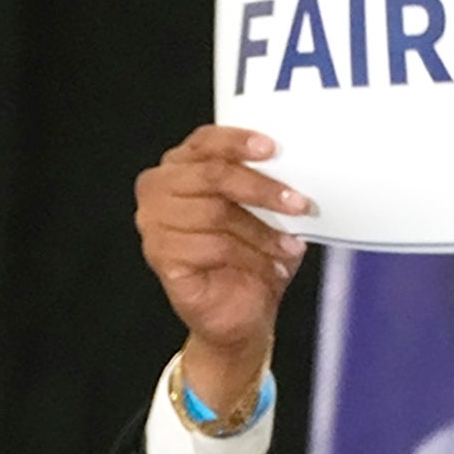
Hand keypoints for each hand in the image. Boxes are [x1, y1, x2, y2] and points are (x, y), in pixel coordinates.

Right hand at [132, 127, 310, 408]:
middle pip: (213, 174)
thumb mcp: (261, 209)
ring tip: (288, 246)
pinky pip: (211, 247)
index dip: (239, 141)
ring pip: (216, 212)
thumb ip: (264, 178)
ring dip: (262, 231)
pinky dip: (250, 257)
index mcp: (180, 166)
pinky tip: (271, 267)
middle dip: (262, 189)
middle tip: (299, 204)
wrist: (238, 313)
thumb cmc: (249, 255)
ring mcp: (153, 224)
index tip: (273, 149)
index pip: (205, 141)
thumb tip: (293, 161)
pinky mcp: (160, 257)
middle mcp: (159, 190)